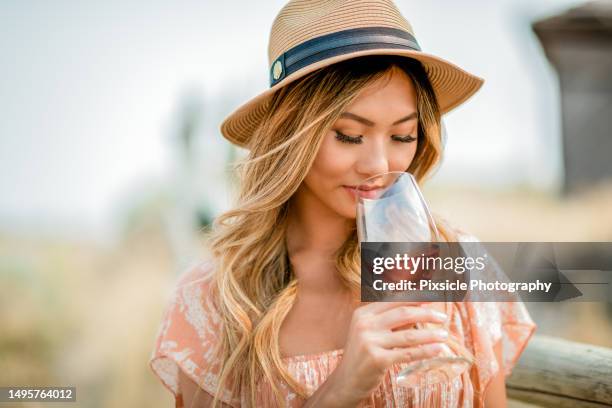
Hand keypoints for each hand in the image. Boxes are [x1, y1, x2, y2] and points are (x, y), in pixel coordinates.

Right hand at [327, 301, 449, 405]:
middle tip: (442, 317)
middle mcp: (365, 324)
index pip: (394, 301)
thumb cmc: (363, 355)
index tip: (432, 298)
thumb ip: (392, 321)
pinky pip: (407, 353)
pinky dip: (425, 351)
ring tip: (444, 335)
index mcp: (363, 313)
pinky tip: (437, 349)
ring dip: (430, 334)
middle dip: (426, 314)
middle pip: (403, 313)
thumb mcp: (371, 332)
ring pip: (408, 335)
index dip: (415, 298)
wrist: (346, 381)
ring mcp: (369, 342)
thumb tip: (421, 308)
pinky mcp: (377, 359)